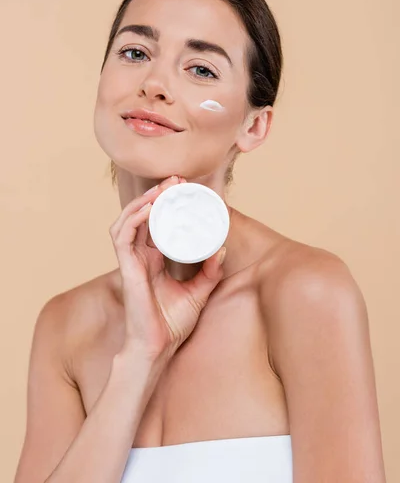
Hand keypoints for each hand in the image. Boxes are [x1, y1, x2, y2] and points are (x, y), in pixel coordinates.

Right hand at [109, 175, 226, 364]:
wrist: (158, 348)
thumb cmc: (172, 324)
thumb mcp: (198, 291)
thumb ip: (209, 271)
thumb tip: (222, 249)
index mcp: (153, 259)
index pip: (156, 222)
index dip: (166, 202)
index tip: (183, 187)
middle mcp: (140, 256)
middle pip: (142, 215)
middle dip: (157, 194)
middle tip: (175, 179)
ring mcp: (131, 261)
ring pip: (128, 219)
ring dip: (143, 200)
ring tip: (162, 188)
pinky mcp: (126, 268)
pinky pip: (122, 236)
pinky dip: (133, 218)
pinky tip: (149, 207)